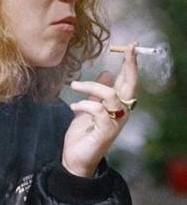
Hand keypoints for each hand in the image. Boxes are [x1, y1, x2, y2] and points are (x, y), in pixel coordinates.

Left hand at [62, 42, 137, 176]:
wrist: (75, 159)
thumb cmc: (83, 134)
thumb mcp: (88, 107)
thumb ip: (98, 92)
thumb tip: (107, 73)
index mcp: (118, 106)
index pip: (128, 81)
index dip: (131, 64)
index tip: (131, 46)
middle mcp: (121, 113)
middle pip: (130, 86)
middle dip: (130, 66)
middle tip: (128, 49)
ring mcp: (115, 123)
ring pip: (111, 95)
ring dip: (91, 87)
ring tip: (74, 86)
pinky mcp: (106, 131)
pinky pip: (98, 110)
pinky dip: (84, 105)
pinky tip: (74, 107)